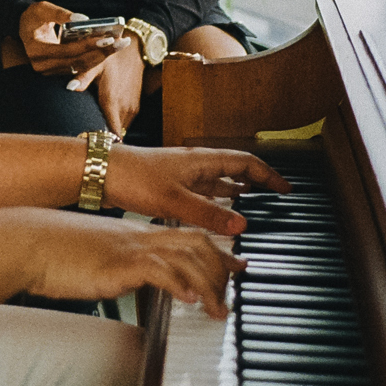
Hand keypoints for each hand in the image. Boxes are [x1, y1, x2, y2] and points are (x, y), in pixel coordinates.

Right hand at [0, 207, 245, 318]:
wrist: (24, 242)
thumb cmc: (50, 252)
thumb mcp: (91, 259)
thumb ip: (114, 266)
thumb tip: (123, 281)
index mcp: (134, 235)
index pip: (185, 236)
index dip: (214, 250)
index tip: (233, 264)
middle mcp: (138, 238)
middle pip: (195, 243)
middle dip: (222, 266)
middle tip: (238, 285)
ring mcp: (130, 249)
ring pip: (186, 258)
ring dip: (209, 285)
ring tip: (220, 309)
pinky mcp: (118, 264)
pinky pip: (160, 271)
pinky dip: (181, 285)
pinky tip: (191, 300)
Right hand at [18, 0, 125, 76]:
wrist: (25, 29)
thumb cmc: (33, 16)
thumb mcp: (42, 9)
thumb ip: (59, 13)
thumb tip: (83, 20)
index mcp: (36, 49)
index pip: (66, 51)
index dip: (87, 46)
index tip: (106, 38)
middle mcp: (42, 65)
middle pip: (77, 62)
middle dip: (101, 53)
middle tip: (121, 42)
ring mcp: (50, 71)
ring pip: (81, 67)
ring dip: (102, 56)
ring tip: (120, 44)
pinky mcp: (58, 71)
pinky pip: (80, 67)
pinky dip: (96, 58)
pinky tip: (111, 49)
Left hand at [73, 40, 143, 136]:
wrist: (134, 52)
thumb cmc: (112, 59)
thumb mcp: (96, 64)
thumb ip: (84, 78)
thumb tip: (70, 87)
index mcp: (112, 102)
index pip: (111, 134)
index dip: (101, 143)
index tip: (89, 146)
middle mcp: (125, 109)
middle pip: (114, 136)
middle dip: (102, 140)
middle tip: (86, 142)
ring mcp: (132, 109)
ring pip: (121, 131)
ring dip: (110, 134)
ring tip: (94, 135)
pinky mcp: (135, 107)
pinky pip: (125, 124)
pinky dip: (116, 126)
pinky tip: (105, 123)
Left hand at [103, 144, 291, 234]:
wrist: (100, 173)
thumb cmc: (133, 178)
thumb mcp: (175, 200)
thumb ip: (209, 214)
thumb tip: (241, 224)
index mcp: (202, 160)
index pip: (246, 162)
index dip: (268, 175)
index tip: (285, 189)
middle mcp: (195, 164)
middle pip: (235, 170)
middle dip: (256, 183)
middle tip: (272, 198)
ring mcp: (182, 174)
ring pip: (218, 181)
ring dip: (236, 192)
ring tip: (251, 205)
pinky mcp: (169, 185)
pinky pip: (202, 192)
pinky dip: (214, 201)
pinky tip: (214, 212)